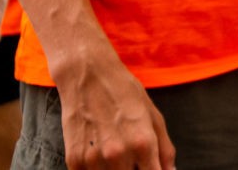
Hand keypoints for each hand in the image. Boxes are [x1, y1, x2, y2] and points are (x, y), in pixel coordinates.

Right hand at [56, 52, 174, 169]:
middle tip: (134, 159)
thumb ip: (164, 148)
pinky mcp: (73, 160)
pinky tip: (100, 154)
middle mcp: (118, 154)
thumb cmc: (125, 93)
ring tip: (117, 152)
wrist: (88, 77)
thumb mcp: (153, 115)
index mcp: (143, 143)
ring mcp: (93, 159)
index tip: (151, 168)